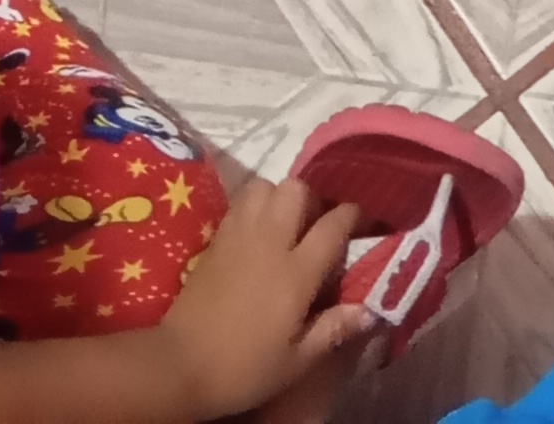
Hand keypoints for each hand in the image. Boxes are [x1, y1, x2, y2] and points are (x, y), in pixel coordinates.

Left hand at [157, 177, 372, 419]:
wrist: (182, 364)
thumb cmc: (244, 367)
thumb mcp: (296, 361)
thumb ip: (333, 329)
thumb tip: (372, 309)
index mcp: (295, 272)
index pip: (333, 226)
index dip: (353, 216)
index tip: (362, 220)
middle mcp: (270, 242)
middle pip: (297, 190)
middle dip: (313, 199)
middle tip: (317, 225)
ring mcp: (239, 235)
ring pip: (266, 187)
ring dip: (280, 197)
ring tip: (286, 224)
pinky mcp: (216, 238)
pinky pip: (241, 201)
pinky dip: (255, 205)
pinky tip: (258, 231)